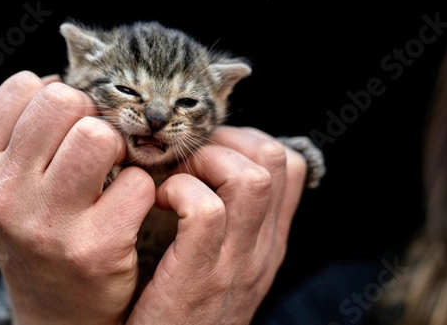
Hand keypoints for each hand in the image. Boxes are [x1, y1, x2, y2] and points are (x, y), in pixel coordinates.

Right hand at [0, 71, 154, 324]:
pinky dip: (142, 188)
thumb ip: (21, 128)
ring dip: (117, 148)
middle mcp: (2, 194)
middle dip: (90, 114)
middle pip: (64, 100)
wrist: (55, 310)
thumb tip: (62, 78)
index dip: (58, 98)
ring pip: (99, 134)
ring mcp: (46, 223)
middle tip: (95, 147)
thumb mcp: (6, 181)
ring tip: (111, 173)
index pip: (24, 87)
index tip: (66, 128)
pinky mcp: (94, 247)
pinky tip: (127, 208)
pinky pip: (137, 180)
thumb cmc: (37, 230)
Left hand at [127, 126, 306, 323]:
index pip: (288, 163)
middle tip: (189, 159)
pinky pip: (205, 210)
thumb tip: (210, 167)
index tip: (210, 151)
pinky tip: (158, 202)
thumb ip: (227, 220)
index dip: (248, 140)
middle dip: (227, 141)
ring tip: (175, 179)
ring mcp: (236, 264)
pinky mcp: (200, 279)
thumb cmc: (181, 306)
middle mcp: (262, 248)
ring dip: (205, 162)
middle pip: (274, 158)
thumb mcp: (221, 262)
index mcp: (268, 239)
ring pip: (250, 177)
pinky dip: (179, 192)